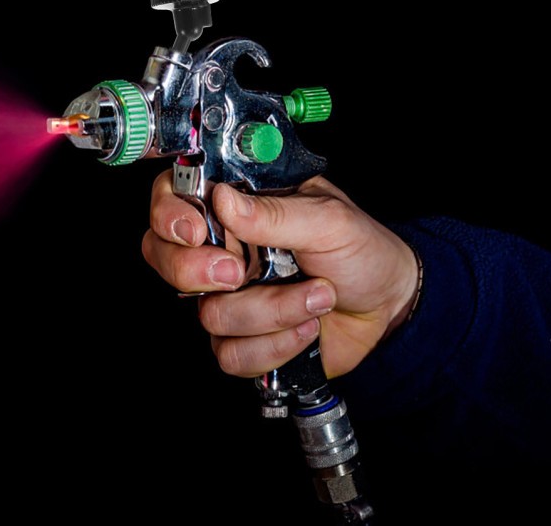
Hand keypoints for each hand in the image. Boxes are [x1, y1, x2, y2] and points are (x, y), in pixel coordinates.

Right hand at [141, 171, 419, 378]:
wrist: (388, 307)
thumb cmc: (361, 250)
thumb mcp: (328, 219)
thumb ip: (275, 212)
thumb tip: (222, 199)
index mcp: (235, 203)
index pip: (170, 195)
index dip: (167, 214)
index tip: (195, 231)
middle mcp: (221, 246)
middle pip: (162, 256)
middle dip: (200, 271)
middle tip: (241, 271)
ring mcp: (226, 295)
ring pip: (208, 314)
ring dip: (272, 310)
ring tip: (316, 295)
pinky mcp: (241, 339)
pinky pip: (231, 354)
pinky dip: (277, 345)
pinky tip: (306, 326)